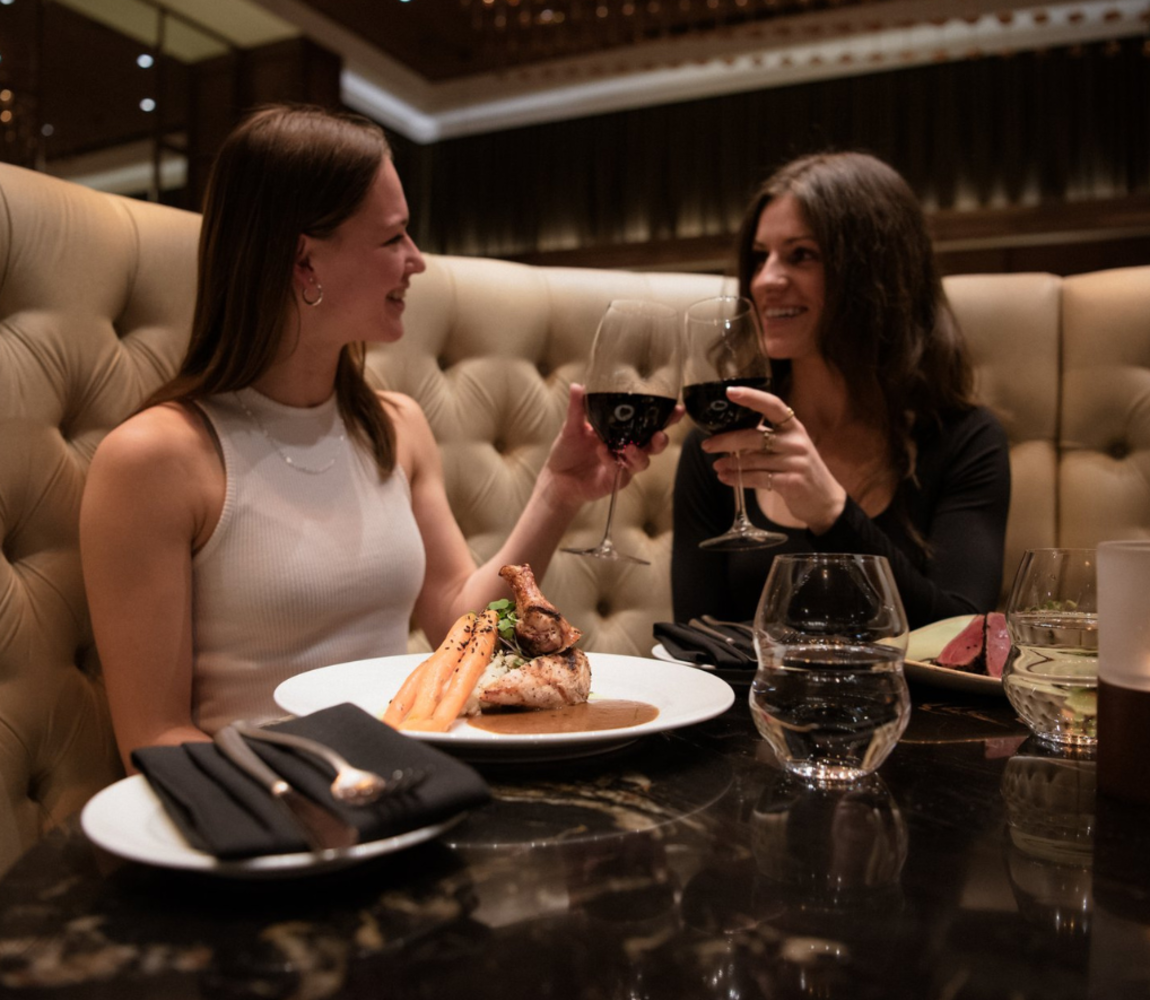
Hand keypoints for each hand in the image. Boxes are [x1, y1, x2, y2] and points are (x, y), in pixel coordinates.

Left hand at [542, 383, 682, 506]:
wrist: (557, 477)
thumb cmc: (568, 450)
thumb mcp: (572, 426)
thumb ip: (577, 408)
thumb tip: (577, 386)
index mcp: (624, 430)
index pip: (649, 422)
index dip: (666, 417)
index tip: (677, 408)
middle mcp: (628, 447)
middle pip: (654, 444)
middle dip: (662, 439)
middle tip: (660, 434)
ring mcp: (624, 464)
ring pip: (643, 461)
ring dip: (640, 454)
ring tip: (629, 447)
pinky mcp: (616, 480)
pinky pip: (620, 470)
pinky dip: (612, 460)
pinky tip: (603, 452)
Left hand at [701, 386, 846, 533]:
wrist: (824, 500)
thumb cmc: (799, 470)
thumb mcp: (788, 448)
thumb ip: (766, 438)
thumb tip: (729, 434)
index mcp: (794, 427)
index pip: (773, 405)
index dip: (751, 397)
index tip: (730, 391)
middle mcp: (796, 441)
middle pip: (754, 436)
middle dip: (726, 440)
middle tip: (707, 445)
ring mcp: (795, 462)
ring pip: (753, 459)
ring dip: (730, 463)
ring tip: (716, 466)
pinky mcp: (791, 482)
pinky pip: (757, 478)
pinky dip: (738, 478)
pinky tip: (725, 478)